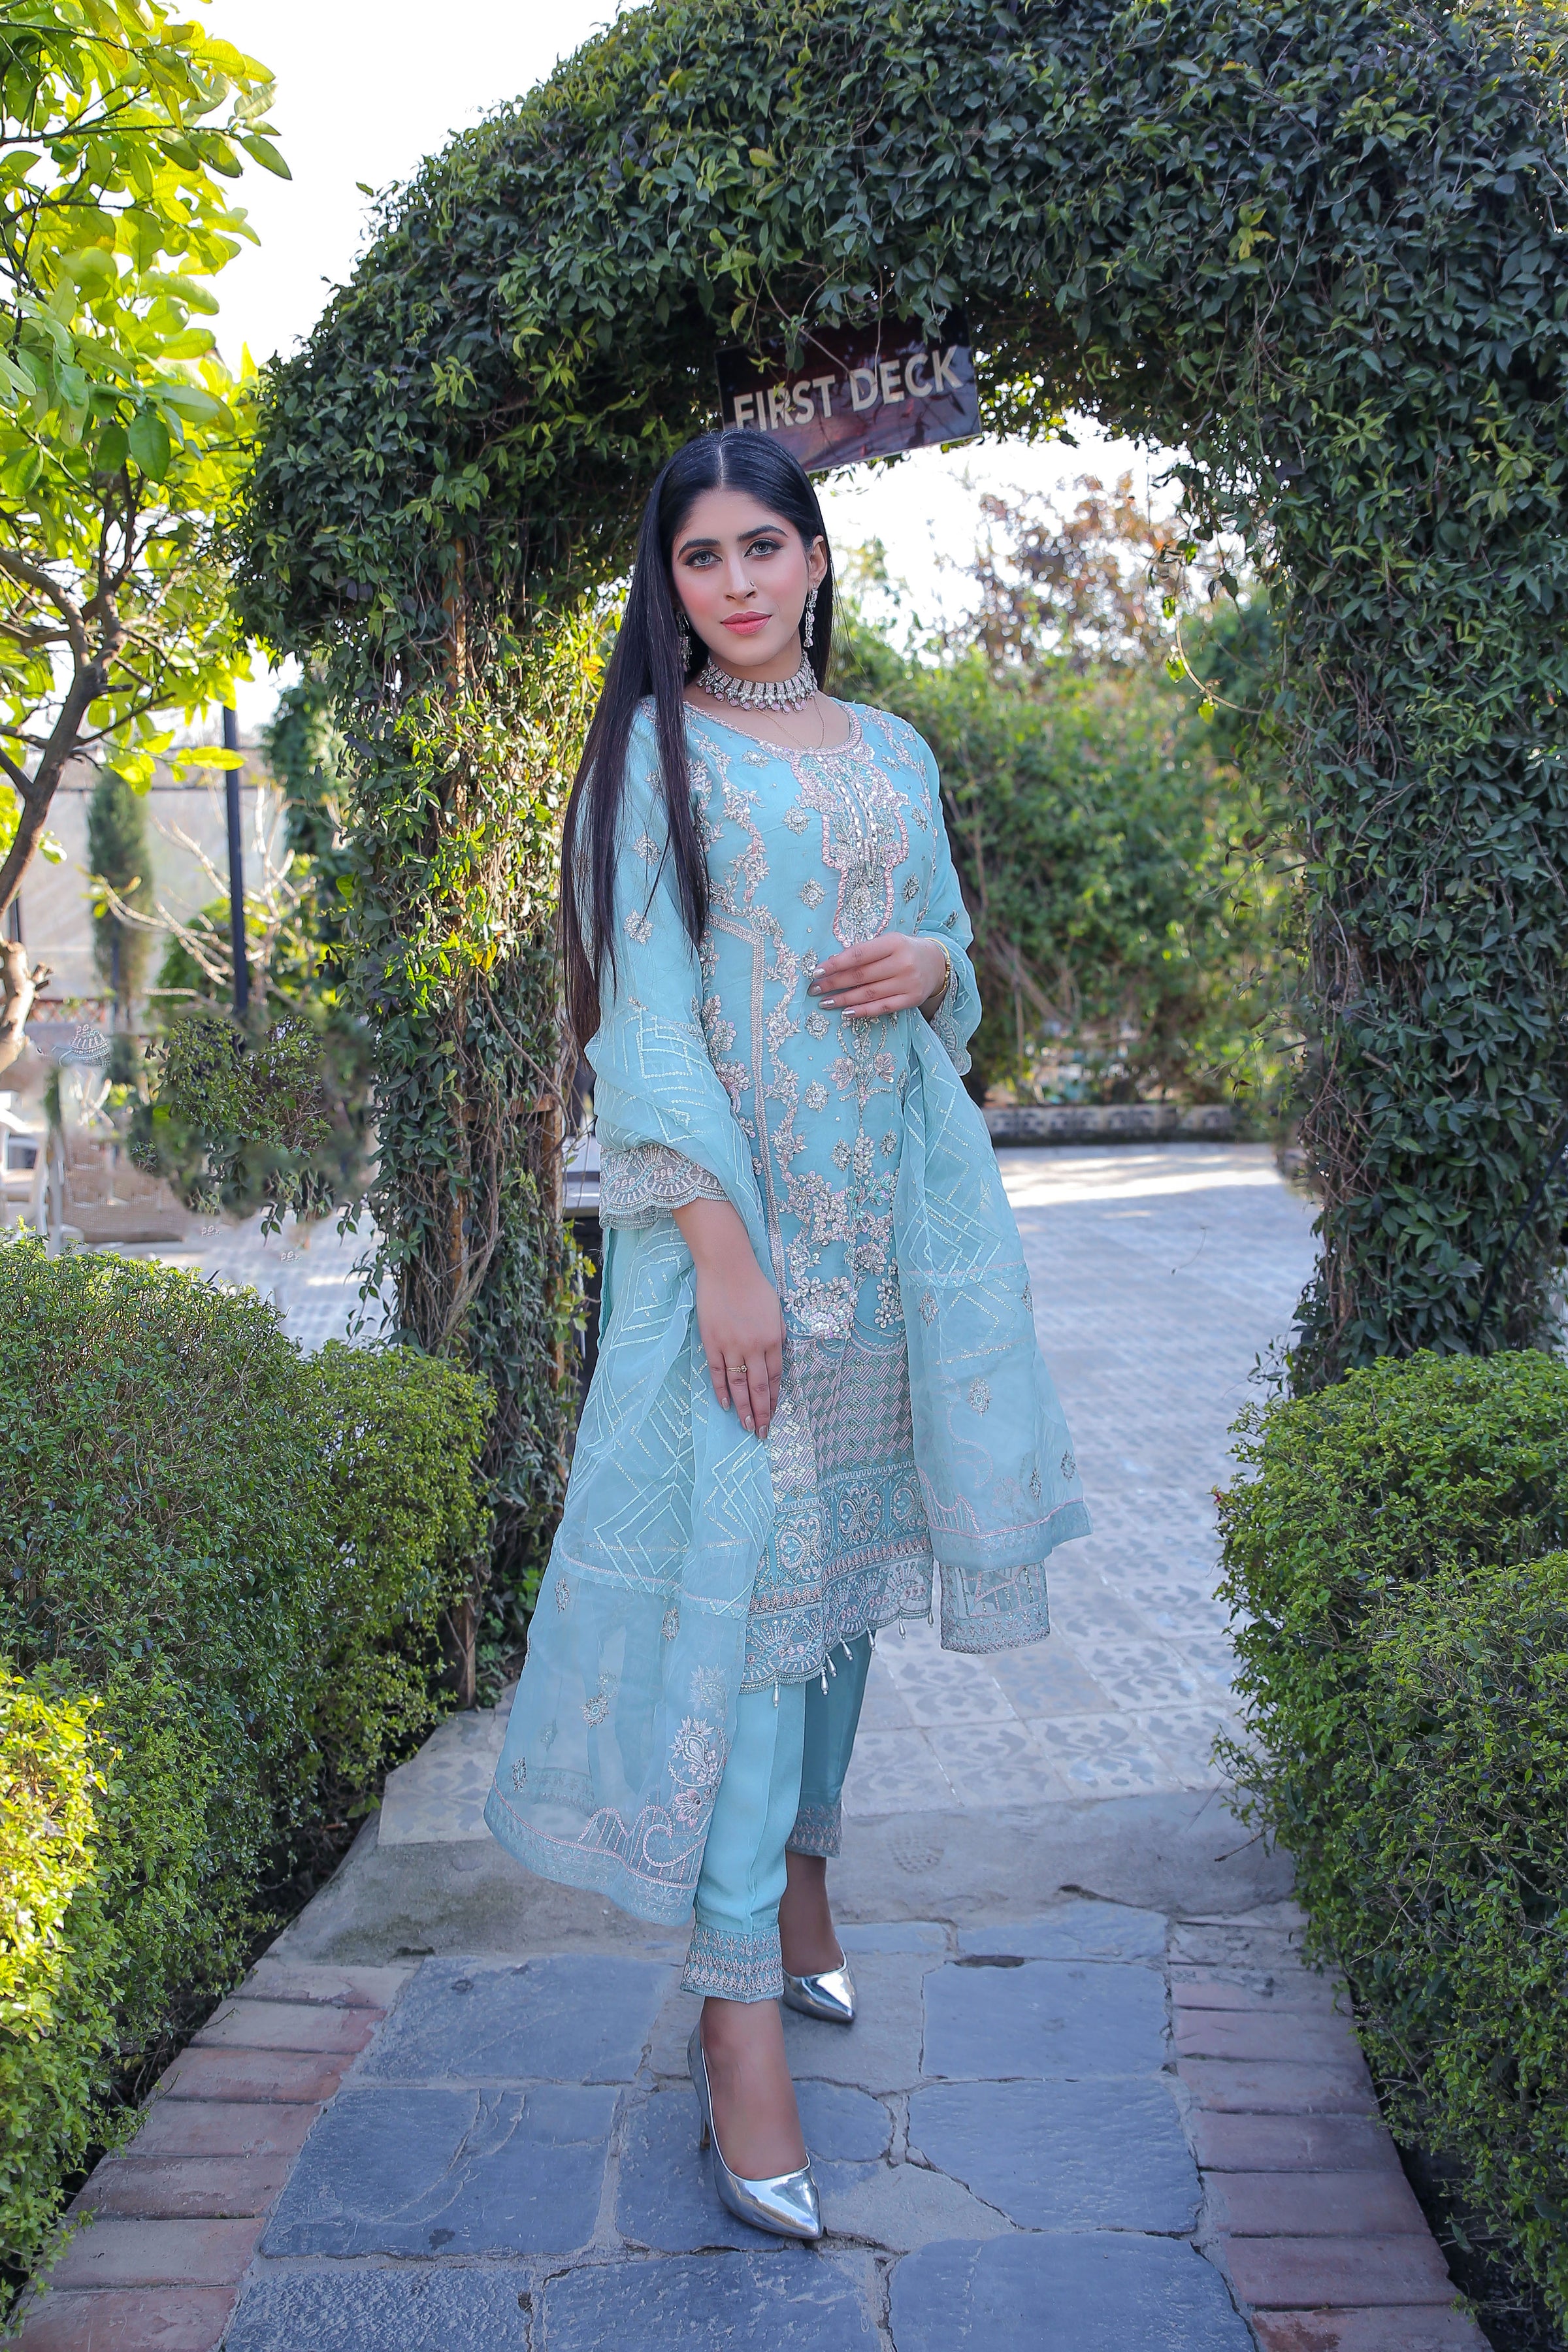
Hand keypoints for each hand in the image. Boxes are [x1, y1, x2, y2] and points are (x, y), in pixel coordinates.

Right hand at [671, 1197, 783, 1438]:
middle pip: (758, 1388)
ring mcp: (731, 1346)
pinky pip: (718, 1373)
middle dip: (761, 1413)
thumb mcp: (775, 1311)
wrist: (727, 1266)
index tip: (774, 1414)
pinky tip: (725, 1405)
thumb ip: (775, 1337)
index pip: (775, 1377)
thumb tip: (773, 1361)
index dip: (774, 1399)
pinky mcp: (712, 1342)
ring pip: (738, 1386)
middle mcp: (754, 1346)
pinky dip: (721, 1390)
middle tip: (762, 1434)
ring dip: (743, 1410)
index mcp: (774, 1338)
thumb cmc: (754, 1285)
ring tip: (746, 1428)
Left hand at [808, 934, 949, 1017]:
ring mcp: (908, 983)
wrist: (936, 963)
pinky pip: (882, 1008)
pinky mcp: (911, 999)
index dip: (835, 964)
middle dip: (834, 983)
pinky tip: (846, 1013)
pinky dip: (862, 1011)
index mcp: (893, 943)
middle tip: (814, 989)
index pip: (858, 955)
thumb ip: (865, 952)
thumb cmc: (904, 950)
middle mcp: (902, 963)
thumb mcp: (888, 942)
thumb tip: (832, 964)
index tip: (816, 971)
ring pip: (868, 993)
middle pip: (861, 975)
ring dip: (843, 999)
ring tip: (825, 1002)